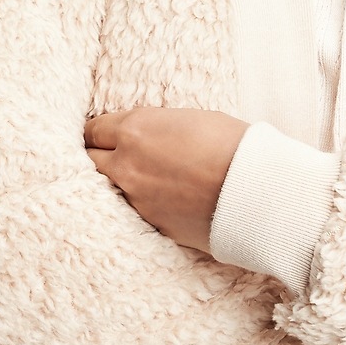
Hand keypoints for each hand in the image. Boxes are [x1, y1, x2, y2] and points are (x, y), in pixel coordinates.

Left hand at [85, 107, 248, 252]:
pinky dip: (136, 203)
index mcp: (135, 130)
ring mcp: (135, 198)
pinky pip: (131, 210)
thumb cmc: (234, 145)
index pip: (93, 130)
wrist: (258, 192)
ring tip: (132, 178)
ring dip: (114, 182)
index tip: (100, 135)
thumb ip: (156, 127)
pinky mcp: (151, 224)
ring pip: (106, 188)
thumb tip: (145, 137)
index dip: (96, 132)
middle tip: (106, 156)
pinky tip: (153, 198)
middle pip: (87, 161)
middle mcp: (126, 164)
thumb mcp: (191, 120)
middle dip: (96, 157)